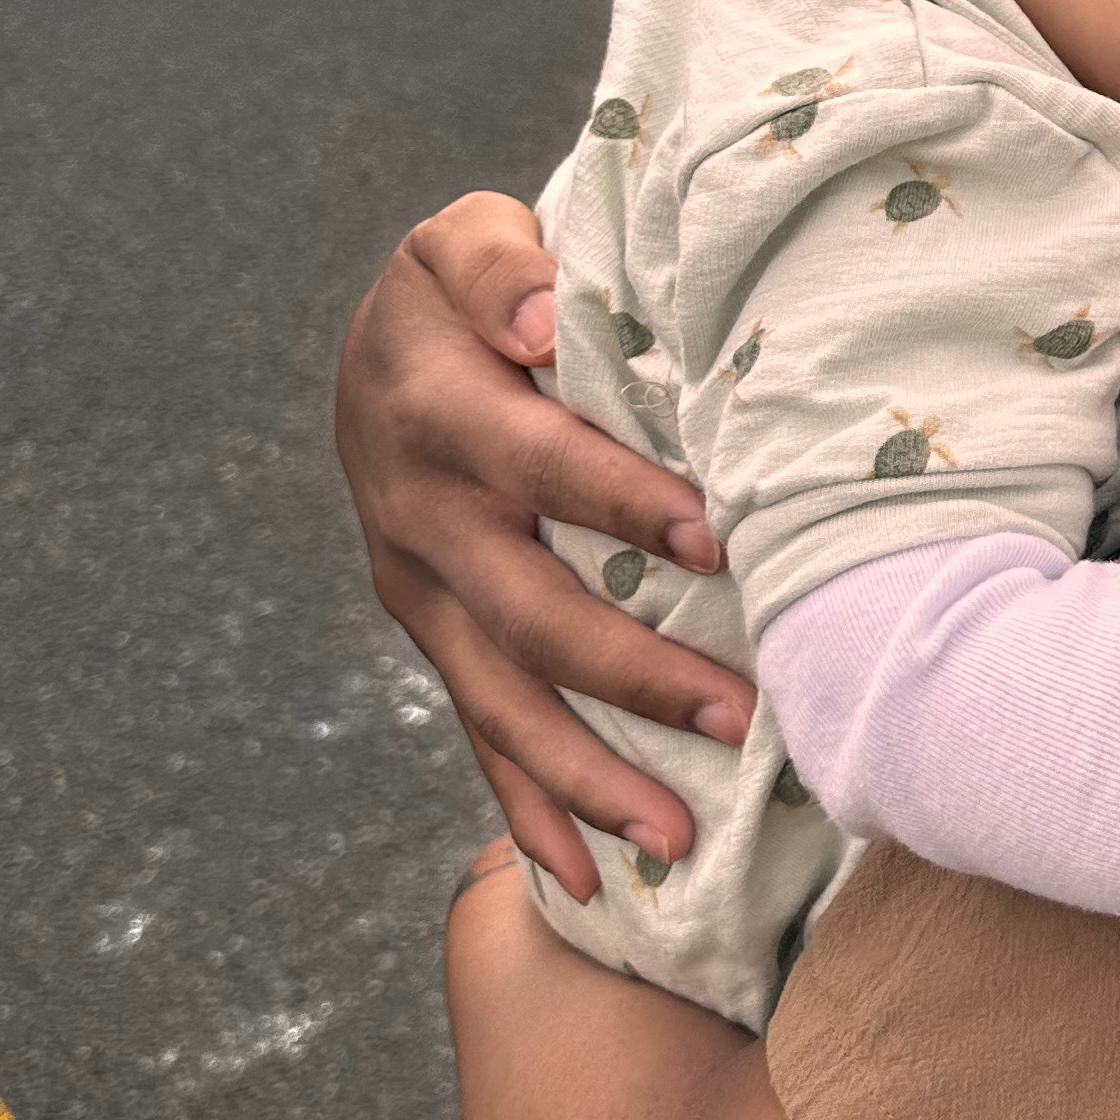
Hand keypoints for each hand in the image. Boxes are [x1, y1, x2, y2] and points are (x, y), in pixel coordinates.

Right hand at [337, 191, 754, 893]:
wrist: (379, 347)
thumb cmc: (464, 284)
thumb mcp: (463, 239)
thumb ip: (497, 263)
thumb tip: (539, 310)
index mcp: (438, 414)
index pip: (542, 465)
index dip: (622, 503)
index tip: (719, 538)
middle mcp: (420, 518)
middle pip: (532, 612)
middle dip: (636, 674)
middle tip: (741, 716)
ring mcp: (421, 592)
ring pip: (504, 701)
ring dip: (590, 775)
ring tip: (678, 839)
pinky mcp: (434, 637)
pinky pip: (480, 735)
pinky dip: (531, 811)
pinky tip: (592, 880)